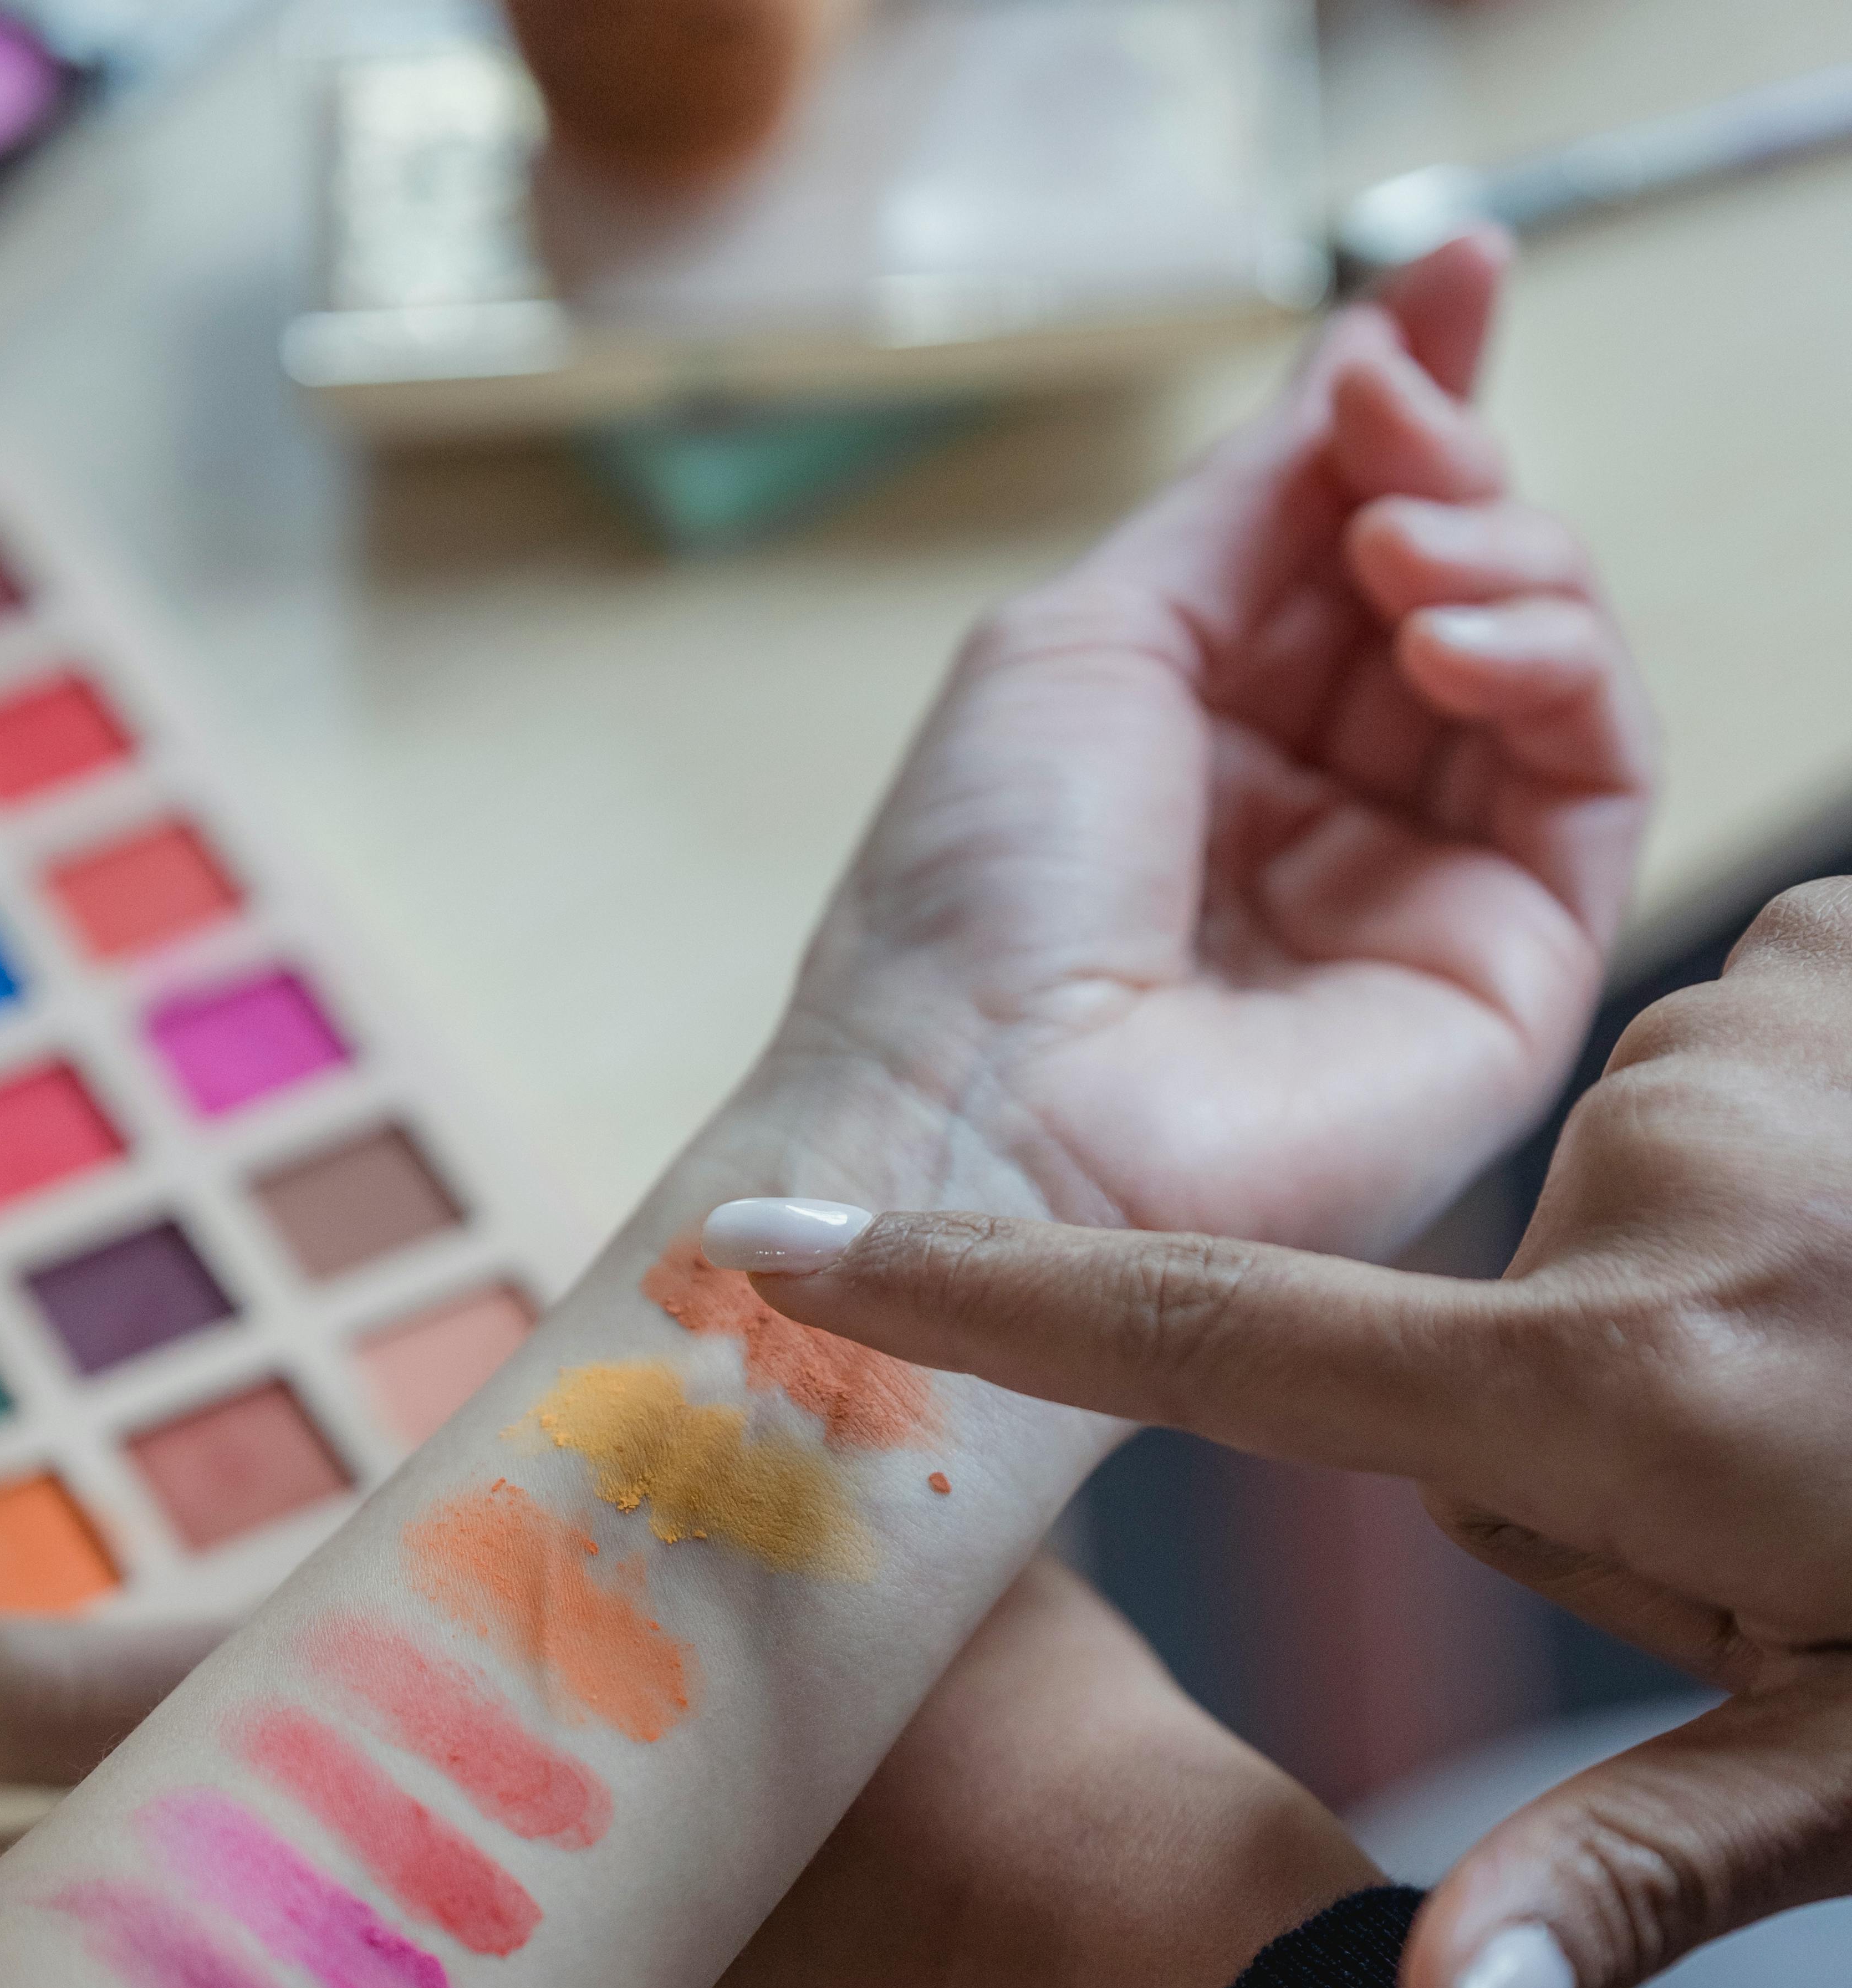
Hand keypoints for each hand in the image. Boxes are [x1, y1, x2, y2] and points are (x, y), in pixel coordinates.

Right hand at [722, 880, 1851, 1987]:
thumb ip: (1616, 1881)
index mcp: (1615, 1398)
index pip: (1205, 1347)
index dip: (970, 1303)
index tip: (774, 1241)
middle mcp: (1660, 1189)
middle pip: (1496, 1330)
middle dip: (1609, 1422)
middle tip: (1804, 1501)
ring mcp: (1774, 1043)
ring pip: (1640, 1197)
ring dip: (1729, 1299)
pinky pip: (1751, 1069)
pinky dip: (1811, 1166)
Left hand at [771, 231, 1649, 1258]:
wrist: (976, 1123)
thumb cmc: (974, 909)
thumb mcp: (1091, 636)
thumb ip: (1253, 498)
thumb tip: (1373, 338)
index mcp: (1204, 748)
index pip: (1354, 548)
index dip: (1414, 409)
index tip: (1449, 282)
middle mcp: (1321, 821)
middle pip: (1459, 582)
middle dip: (1447, 468)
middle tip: (1390, 435)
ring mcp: (1418, 898)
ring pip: (1547, 661)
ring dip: (1503, 555)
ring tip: (1406, 556)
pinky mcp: (1508, 977)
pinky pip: (1596, 772)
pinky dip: (1555, 664)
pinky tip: (1454, 641)